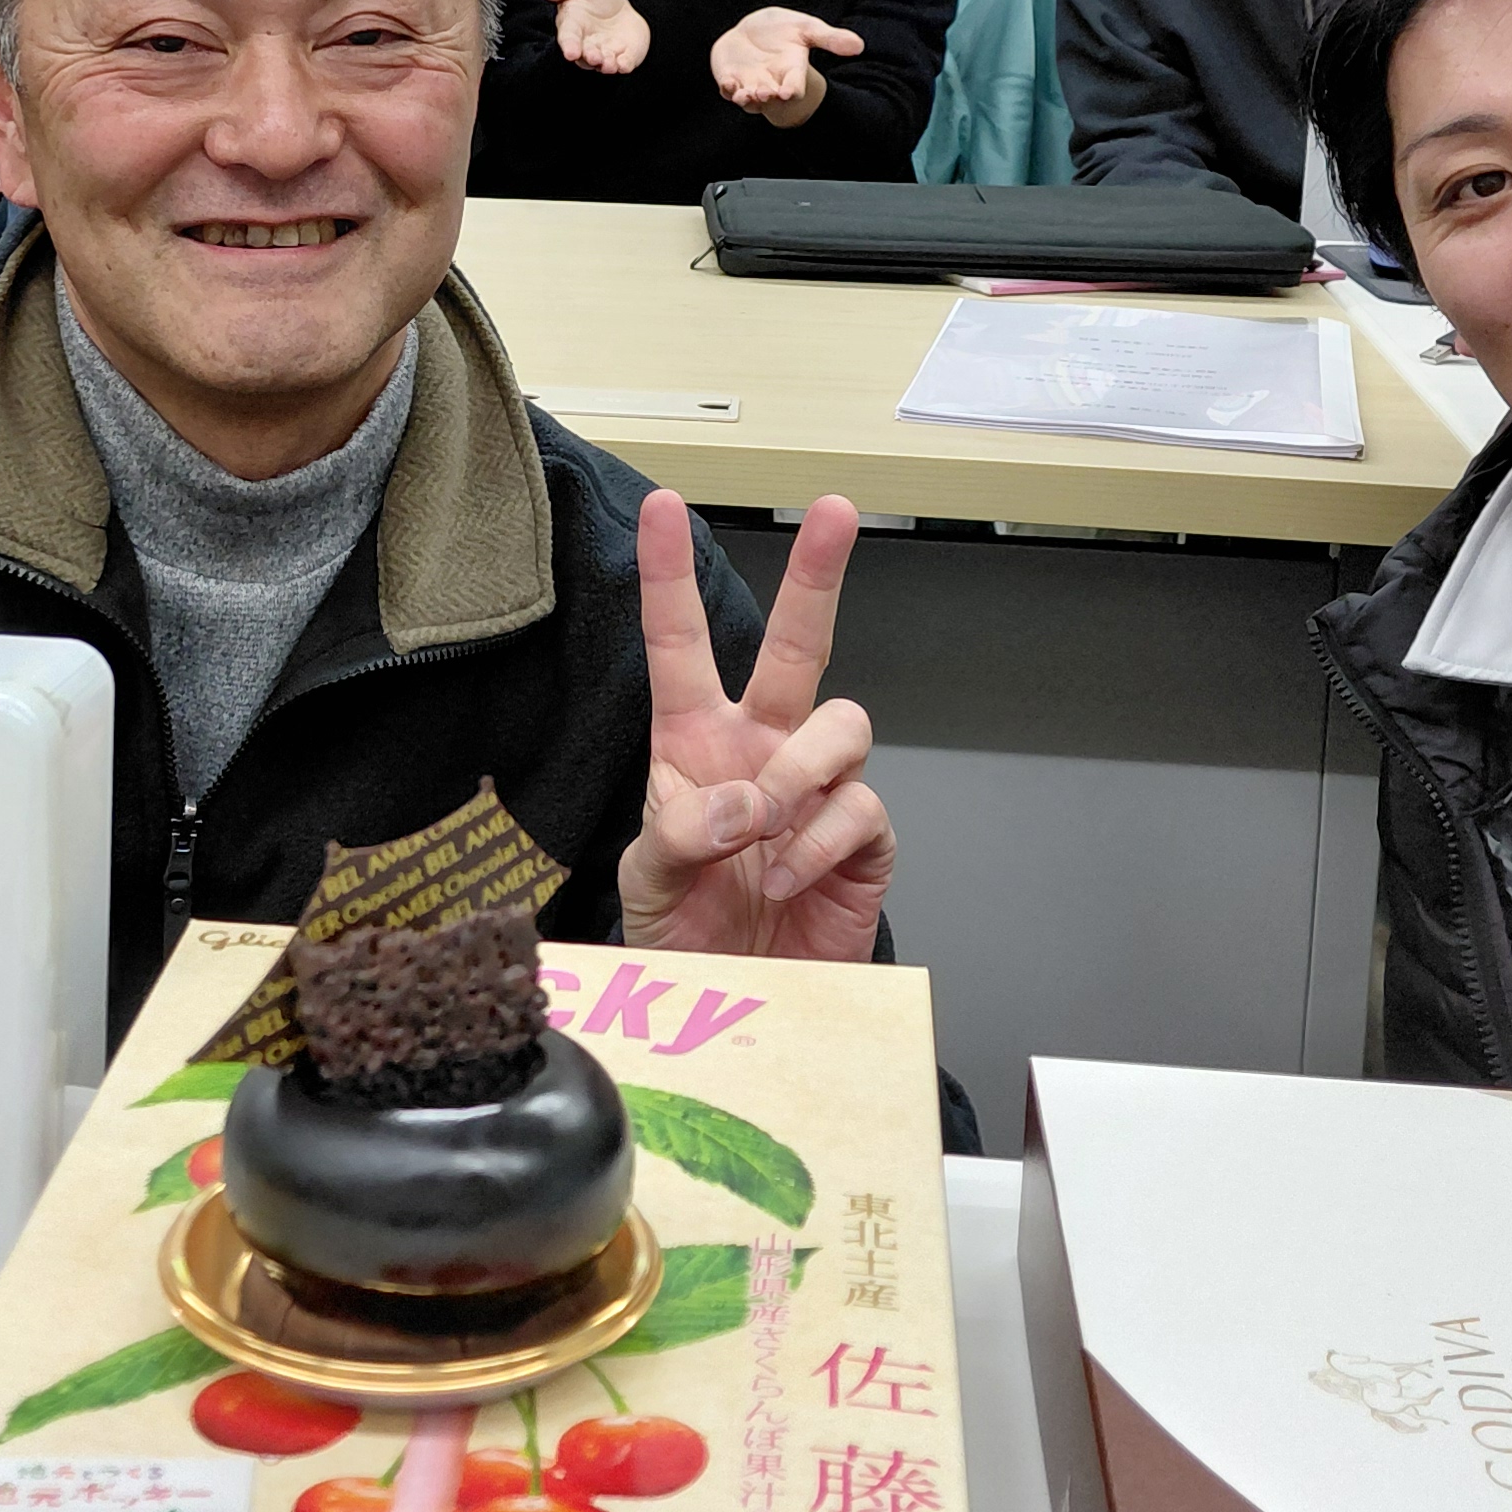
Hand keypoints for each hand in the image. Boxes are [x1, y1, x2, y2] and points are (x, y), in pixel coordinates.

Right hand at [543, 0, 649, 75]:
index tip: (570, 53)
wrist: (616, 8)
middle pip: (585, 56)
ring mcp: (606, 53)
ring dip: (606, 65)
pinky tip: (625, 64)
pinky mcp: (624, 56)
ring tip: (609, 64)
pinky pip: (624, 64)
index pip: (568, 38)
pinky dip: (624, 65)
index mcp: (572, 27)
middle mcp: (587, 45)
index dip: (569, 46)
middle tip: (594, 57)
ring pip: (603, 64)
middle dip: (589, 58)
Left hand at [616, 490, 890, 960]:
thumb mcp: (648, 879)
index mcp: (695, 741)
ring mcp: (819, 789)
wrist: (740, 1004)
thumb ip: (677, 833)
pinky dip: (817, 845)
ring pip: (842, 723)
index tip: (659, 506)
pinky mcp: (863, 838)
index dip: (668, 576)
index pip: (681, 645)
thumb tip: (740, 803)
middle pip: (798, 644)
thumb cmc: (687, 930)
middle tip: (833, 511)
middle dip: (817, 575)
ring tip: (764, 832)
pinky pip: (859, 807)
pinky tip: (786, 880)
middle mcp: (764, 747)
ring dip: (799, 773)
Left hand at [714, 6, 859, 125]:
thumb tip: (859, 46)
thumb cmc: (784, 30)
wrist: (755, 29)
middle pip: (771, 96)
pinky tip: (728, 83)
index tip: (789, 92)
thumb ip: (830, 39)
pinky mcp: (730, 79)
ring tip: (746, 95)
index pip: (794, 85)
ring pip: (749, 99)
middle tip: (766, 93)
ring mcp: (750, 83)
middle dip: (768, 97)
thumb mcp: (808, 29)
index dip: (792, 90)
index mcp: (791, 71)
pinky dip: (728, 90)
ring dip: (747, 99)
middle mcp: (771, 82)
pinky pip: (729, 90)